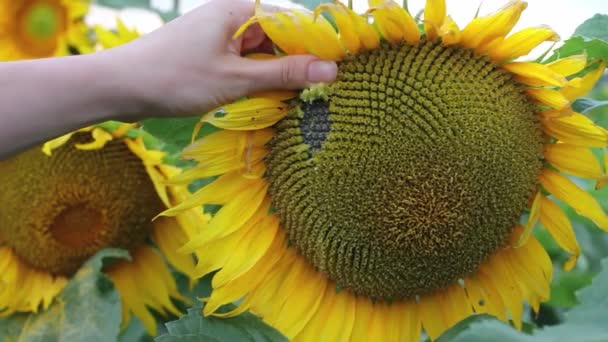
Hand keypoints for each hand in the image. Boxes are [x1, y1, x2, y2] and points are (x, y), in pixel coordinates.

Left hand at [107, 0, 337, 117]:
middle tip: (316, 94)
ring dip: (275, 77)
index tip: (338, 71)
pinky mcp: (209, 55)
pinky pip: (243, 64)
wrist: (118, 87)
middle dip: (295, 65)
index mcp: (237, 11)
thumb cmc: (175, 78)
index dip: (316, 45)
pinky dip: (255, 81)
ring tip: (291, 102)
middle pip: (278, 38)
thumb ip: (284, 74)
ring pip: (261, 54)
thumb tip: (331, 70)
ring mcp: (218, 37)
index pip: (291, 21)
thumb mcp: (235, 79)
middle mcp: (230, 18)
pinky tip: (263, 101)